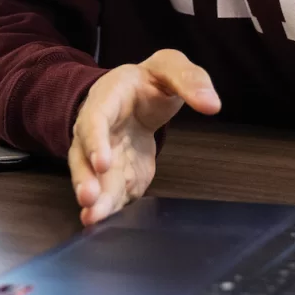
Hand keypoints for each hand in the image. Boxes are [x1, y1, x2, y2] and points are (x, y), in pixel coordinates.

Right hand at [70, 49, 220, 224]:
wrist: (137, 94)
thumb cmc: (149, 80)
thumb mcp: (170, 67)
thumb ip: (190, 81)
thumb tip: (212, 104)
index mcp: (106, 99)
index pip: (95, 120)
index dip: (96, 141)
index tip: (104, 162)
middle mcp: (96, 131)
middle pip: (83, 156)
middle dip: (85, 179)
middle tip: (89, 199)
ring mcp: (103, 157)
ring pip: (92, 180)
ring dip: (93, 201)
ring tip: (92, 220)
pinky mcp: (115, 177)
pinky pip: (110, 194)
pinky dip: (108, 210)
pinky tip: (105, 228)